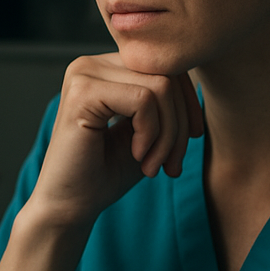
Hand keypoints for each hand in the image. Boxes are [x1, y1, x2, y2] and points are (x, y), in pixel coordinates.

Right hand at [28, 53, 203, 225]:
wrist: (69, 206)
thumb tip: (200, 82)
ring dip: (167, 134)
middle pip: (166, 74)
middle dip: (179, 124)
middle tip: (171, 164)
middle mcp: (91, 63)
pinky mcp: (82, 92)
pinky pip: (144, 100)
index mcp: (105, 68)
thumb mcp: (148, 131)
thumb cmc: (106, 173)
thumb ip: (166, 103)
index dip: (187, 104)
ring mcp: (84, 74)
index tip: (187, 143)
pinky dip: (151, 134)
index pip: (165, 65)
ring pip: (160, 86)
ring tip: (153, 165)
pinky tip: (138, 156)